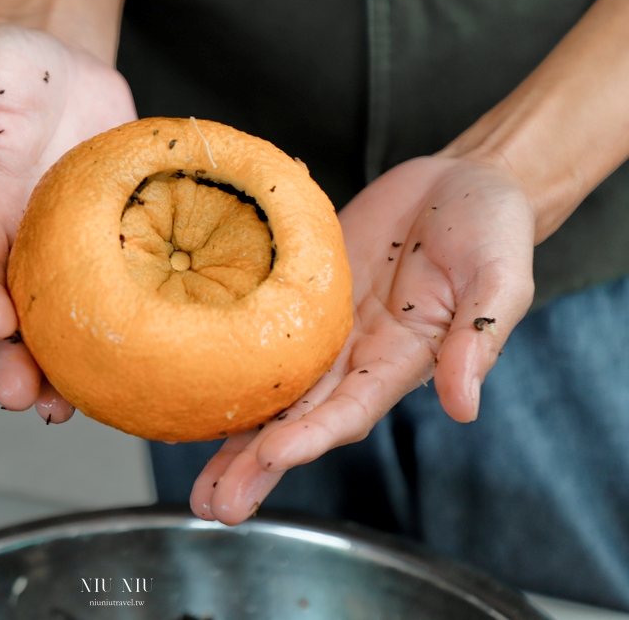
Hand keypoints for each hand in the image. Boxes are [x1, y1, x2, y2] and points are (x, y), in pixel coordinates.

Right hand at [0, 24, 136, 421]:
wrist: (62, 59)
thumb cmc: (4, 69)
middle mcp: (22, 239)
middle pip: (14, 313)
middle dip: (15, 360)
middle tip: (26, 401)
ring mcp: (69, 243)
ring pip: (63, 316)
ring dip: (64, 364)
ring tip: (71, 408)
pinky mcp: (113, 235)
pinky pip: (118, 284)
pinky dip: (124, 322)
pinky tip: (140, 358)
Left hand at [189, 155, 535, 523]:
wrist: (460, 184)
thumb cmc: (492, 229)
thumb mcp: (502, 278)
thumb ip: (480, 338)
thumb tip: (464, 407)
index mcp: (401, 360)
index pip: (349, 410)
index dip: (311, 436)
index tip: (271, 456)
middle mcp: (354, 357)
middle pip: (299, 420)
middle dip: (257, 465)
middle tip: (216, 506)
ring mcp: (322, 330)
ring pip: (270, 392)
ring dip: (234, 438)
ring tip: (196, 486)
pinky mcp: (298, 294)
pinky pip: (256, 334)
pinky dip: (225, 367)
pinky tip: (189, 394)